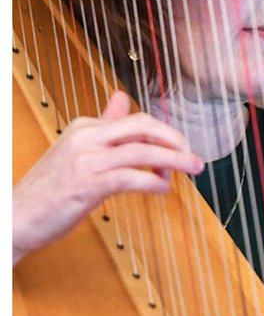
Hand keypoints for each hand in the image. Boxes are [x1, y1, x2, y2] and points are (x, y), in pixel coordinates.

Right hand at [12, 90, 203, 265]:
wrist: (14, 217)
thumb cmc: (50, 188)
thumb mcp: (77, 149)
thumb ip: (103, 124)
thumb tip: (121, 97)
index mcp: (84, 126)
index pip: (136, 120)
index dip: (164, 134)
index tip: (179, 149)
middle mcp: (85, 137)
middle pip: (142, 126)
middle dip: (175, 139)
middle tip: (194, 154)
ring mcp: (86, 160)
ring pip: (142, 151)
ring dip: (175, 161)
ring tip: (193, 169)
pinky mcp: (87, 185)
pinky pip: (131, 177)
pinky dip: (154, 182)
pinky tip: (163, 189)